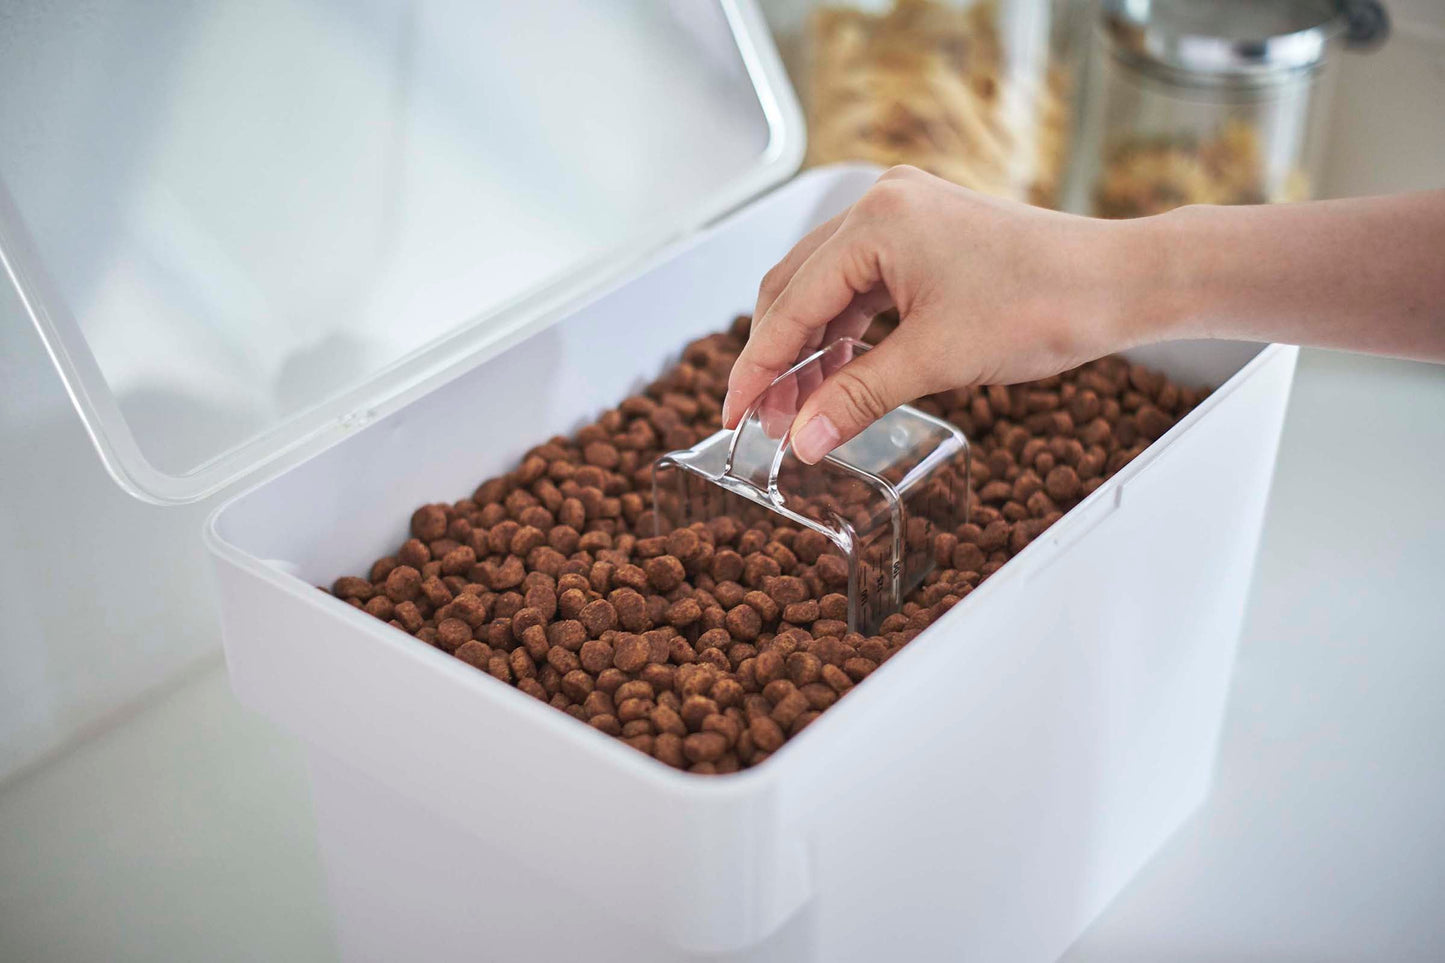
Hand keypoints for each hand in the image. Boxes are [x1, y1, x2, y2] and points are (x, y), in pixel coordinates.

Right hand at [723, 165, 1146, 462]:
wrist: (1117, 283)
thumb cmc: (1044, 303)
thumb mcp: (936, 360)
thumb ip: (857, 398)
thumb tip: (803, 441)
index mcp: (876, 222)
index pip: (791, 302)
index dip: (758, 366)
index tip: (735, 413)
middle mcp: (881, 204)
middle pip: (797, 287)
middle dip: (778, 359)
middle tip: (766, 421)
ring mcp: (904, 214)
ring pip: (827, 288)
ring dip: (810, 349)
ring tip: (800, 410)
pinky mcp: (925, 234)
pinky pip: (862, 285)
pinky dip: (845, 333)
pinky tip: (836, 376)